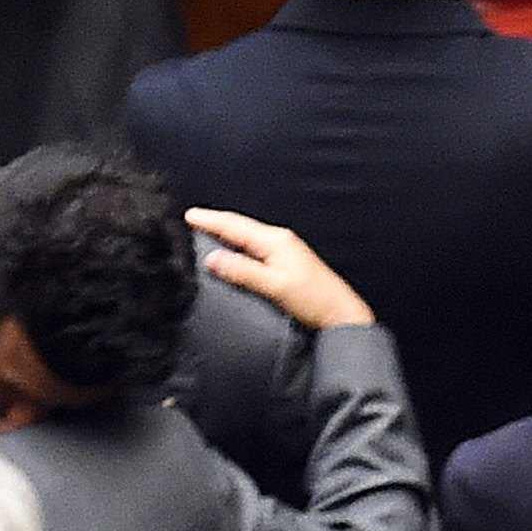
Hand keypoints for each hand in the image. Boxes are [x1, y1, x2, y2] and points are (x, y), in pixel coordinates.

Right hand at [184, 205, 370, 330]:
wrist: (343, 315)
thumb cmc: (314, 301)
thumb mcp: (274, 286)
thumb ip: (242, 271)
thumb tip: (213, 259)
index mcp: (275, 240)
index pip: (235, 225)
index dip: (210, 220)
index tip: (188, 216)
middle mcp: (280, 240)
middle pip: (241, 226)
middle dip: (216, 222)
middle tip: (191, 220)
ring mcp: (286, 250)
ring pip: (248, 235)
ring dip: (227, 232)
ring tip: (206, 230)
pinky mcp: (289, 262)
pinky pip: (256, 246)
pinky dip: (240, 244)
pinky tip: (233, 249)